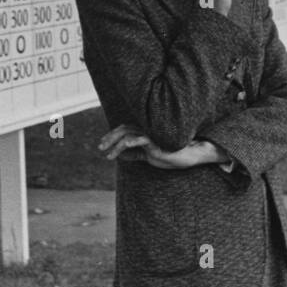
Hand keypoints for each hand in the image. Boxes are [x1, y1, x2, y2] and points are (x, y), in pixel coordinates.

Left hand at [98, 124, 221, 169]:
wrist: (186, 157)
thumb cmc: (169, 155)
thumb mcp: (148, 156)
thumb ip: (135, 154)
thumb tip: (120, 155)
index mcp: (143, 133)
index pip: (124, 129)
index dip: (112, 135)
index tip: (103, 144)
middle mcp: (145, 131)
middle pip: (123, 129)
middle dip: (110, 138)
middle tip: (100, 147)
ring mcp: (150, 135)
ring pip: (128, 135)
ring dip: (116, 144)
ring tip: (108, 154)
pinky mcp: (156, 141)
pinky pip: (141, 139)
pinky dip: (131, 142)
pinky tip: (124, 146)